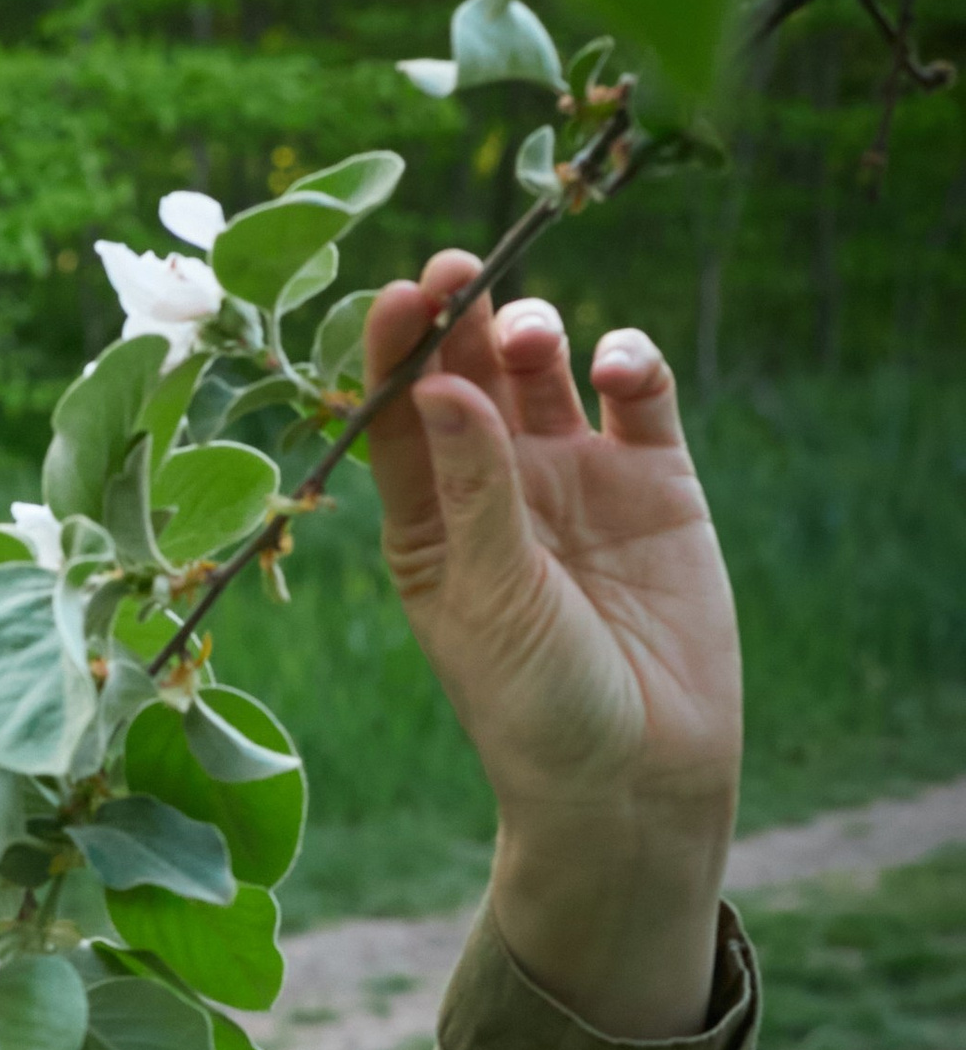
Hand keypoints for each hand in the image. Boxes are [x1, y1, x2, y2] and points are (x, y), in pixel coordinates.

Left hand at [365, 259, 741, 1038]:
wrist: (639, 777)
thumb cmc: (536, 707)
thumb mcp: (490, 600)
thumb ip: (473, 489)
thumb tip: (436, 385)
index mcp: (426, 521)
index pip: (397, 415)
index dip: (393, 351)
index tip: (397, 295)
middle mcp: (494, 486)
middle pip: (466, 373)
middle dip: (459, 318)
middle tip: (457, 271)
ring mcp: (575, 477)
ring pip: (546, 370)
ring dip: (535, 331)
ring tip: (530, 334)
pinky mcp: (655, 480)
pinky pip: (637, 396)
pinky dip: (628, 361)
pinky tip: (616, 368)